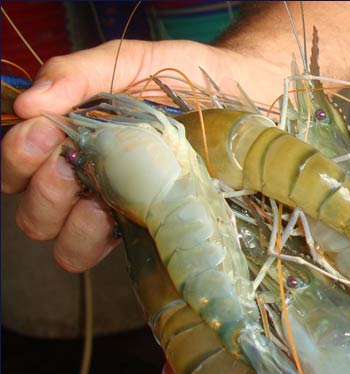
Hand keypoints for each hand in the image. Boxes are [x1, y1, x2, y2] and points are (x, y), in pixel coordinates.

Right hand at [1, 39, 286, 271]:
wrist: (247, 96)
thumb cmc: (187, 78)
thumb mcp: (131, 62)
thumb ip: (79, 74)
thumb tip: (26, 103)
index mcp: (77, 138)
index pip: (23, 162)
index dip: (19, 155)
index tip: (43, 133)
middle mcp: (90, 178)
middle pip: (34, 209)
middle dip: (41, 190)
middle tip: (68, 164)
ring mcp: (121, 208)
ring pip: (63, 240)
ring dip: (66, 222)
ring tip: (95, 198)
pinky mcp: (152, 228)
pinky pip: (107, 253)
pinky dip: (98, 240)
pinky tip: (120, 214)